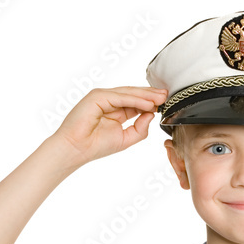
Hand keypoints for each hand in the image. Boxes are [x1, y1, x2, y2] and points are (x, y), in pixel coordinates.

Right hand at [51, 85, 168, 165]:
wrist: (76, 149)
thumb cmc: (96, 146)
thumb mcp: (126, 138)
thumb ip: (140, 128)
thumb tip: (151, 114)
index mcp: (116, 110)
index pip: (136, 102)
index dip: (151, 101)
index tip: (166, 103)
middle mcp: (110, 101)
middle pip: (134, 95)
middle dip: (151, 95)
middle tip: (168, 95)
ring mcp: (103, 97)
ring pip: (128, 94)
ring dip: (146, 95)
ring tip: (161, 97)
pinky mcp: (98, 97)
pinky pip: (120, 97)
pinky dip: (135, 100)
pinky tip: (147, 103)